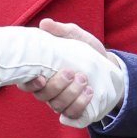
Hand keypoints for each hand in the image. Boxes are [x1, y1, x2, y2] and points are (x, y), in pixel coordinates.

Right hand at [0, 20, 121, 126]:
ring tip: (84, 80)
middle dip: (56, 85)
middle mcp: (49, 91)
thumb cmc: (87, 51)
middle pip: (42, 95)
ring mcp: (61, 102)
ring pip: (57, 105)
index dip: (29, 84)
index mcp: (43, 74)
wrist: (109, 66)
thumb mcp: (77, 37)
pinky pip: (72, 114)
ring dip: (70, 94)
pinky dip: (80, 104)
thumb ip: (61, 31)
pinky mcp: (75, 111)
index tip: (40, 78)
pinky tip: (89, 92)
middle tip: (71, 72)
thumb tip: (44, 23)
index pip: (26, 84)